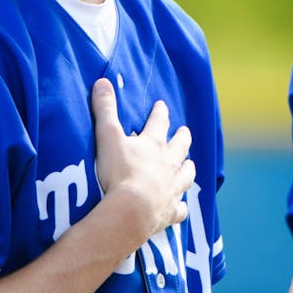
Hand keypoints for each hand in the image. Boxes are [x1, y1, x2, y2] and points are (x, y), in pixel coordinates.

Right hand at [89, 78, 194, 234]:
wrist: (132, 211)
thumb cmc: (119, 172)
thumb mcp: (108, 136)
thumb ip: (105, 109)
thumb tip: (102, 81)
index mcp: (154, 144)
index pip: (159, 122)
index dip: (160, 113)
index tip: (161, 105)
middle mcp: (168, 164)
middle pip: (180, 147)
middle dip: (182, 137)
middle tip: (185, 131)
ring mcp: (172, 188)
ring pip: (186, 175)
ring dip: (188, 168)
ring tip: (190, 165)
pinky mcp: (170, 211)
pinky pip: (180, 210)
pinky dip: (181, 208)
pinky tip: (181, 208)